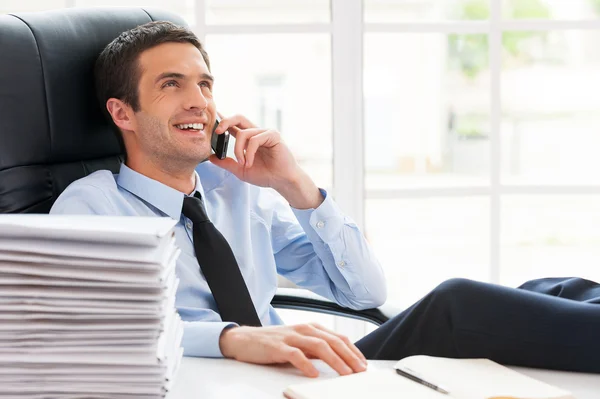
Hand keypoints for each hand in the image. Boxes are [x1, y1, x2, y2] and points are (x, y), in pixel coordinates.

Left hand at [209, 114, 322, 208]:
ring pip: (244, 133)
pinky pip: (255, 139)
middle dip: (225, 121)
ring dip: (239, 150)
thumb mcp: (240, 170)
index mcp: (248, 138)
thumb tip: (210, 157)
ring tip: (242, 164)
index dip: (222, 121)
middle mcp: (256, 132)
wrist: (282, 181)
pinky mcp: (273, 135)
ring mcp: (265, 132)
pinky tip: (249, 163)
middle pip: (238, 117)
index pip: (233, 125)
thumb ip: (226, 163)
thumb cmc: (265, 174)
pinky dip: (249, 152)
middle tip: (217, 132)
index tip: (210, 122)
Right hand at [219, 323, 367, 377]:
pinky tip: (314, 373)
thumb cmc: (274, 343)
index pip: (338, 338)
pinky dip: (306, 364)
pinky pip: (295, 354)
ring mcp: (291, 336)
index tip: (364, 364)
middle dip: (349, 356)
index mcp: (311, 328)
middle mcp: (304, 329)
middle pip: (332, 341)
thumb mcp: (299, 344)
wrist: (244, 339)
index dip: (353, 350)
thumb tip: (339, 360)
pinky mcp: (277, 346)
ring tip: (345, 373)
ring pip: (318, 346)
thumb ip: (317, 350)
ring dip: (335, 360)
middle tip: (360, 371)